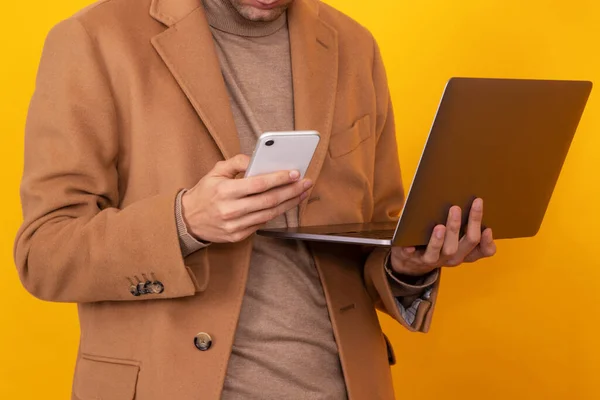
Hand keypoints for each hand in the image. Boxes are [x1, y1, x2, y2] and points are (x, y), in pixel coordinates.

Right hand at [181, 154, 312, 242]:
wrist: (187, 221)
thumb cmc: (204, 193)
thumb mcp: (215, 172)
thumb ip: (236, 162)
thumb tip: (256, 157)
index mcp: (224, 191)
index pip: (258, 184)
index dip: (279, 178)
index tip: (295, 173)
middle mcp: (230, 210)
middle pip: (269, 200)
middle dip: (291, 191)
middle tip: (305, 182)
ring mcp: (235, 226)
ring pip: (269, 214)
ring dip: (289, 203)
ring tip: (301, 193)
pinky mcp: (237, 236)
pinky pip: (262, 224)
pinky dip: (275, 213)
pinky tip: (285, 204)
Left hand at [390, 198, 496, 275]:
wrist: (410, 260)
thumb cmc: (435, 241)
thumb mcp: (453, 236)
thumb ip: (461, 223)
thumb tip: (467, 198)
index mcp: (464, 251)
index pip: (484, 250)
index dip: (487, 242)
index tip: (488, 228)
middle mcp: (453, 257)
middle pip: (466, 243)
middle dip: (467, 225)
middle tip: (458, 207)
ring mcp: (435, 259)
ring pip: (444, 251)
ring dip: (442, 239)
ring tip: (439, 226)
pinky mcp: (415, 259)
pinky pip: (413, 256)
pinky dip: (412, 250)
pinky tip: (409, 245)